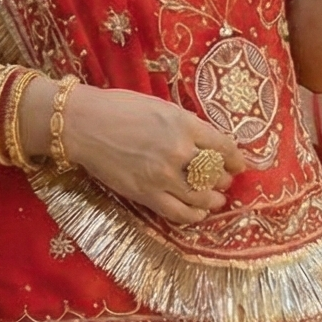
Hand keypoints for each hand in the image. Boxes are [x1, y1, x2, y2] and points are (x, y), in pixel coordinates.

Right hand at [60, 86, 246, 224]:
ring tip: (215, 199)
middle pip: (216, 173)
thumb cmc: (119, 109)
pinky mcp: (147, 194)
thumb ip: (186, 124)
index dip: (235, 158)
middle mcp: (179, 151)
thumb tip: (208, 142)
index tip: (237, 163)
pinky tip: (198, 212)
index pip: (224, 146)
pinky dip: (194, 215)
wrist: (84, 124)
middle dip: (223, 178)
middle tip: (223, 180)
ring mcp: (163, 176)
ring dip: (213, 199)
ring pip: (202, 196)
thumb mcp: (161, 106)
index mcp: (184, 124)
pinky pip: (179, 212)